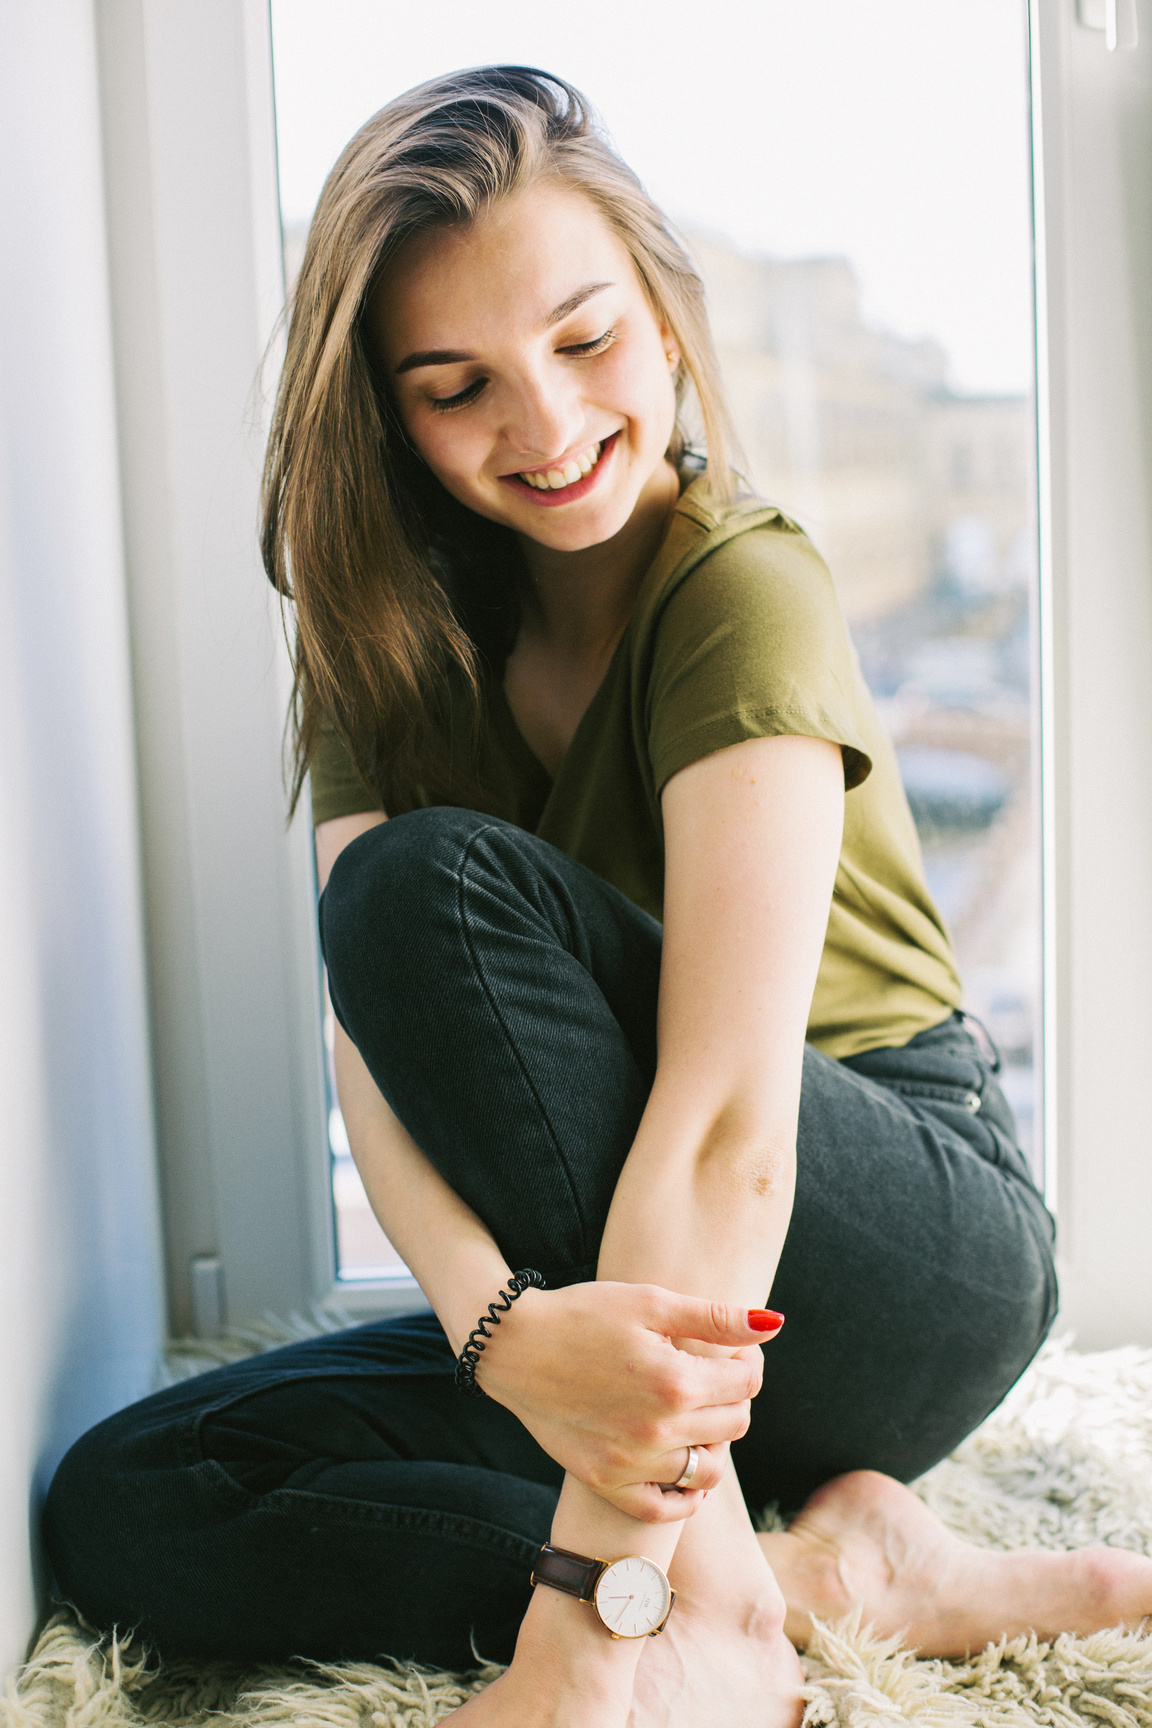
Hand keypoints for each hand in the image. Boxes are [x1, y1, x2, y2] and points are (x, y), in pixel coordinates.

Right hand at [475, 1281, 777, 1520]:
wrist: (513, 1345)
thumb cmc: (583, 1314)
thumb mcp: (649, 1302)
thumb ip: (714, 1318)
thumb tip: (772, 1325)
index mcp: (674, 1381)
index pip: (746, 1383)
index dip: (748, 1362)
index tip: (733, 1351)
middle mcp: (658, 1430)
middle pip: (734, 1425)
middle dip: (734, 1398)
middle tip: (713, 1376)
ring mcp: (631, 1463)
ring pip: (708, 1471)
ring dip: (714, 1443)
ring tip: (695, 1414)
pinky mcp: (606, 1481)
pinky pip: (664, 1508)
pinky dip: (683, 1495)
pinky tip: (681, 1465)